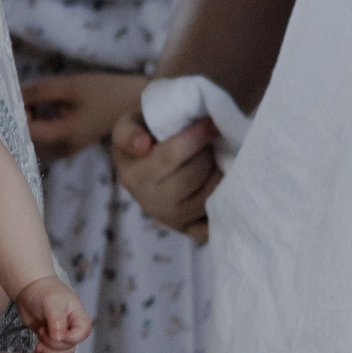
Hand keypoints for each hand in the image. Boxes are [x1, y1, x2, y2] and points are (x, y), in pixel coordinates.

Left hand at [15, 277, 90, 352]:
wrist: (29, 290)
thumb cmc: (44, 291)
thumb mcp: (51, 303)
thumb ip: (57, 320)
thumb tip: (60, 338)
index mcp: (78, 317)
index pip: (82, 334)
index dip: (70, 339)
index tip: (56, 334)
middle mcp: (71, 328)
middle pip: (69, 347)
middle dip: (53, 345)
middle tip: (41, 332)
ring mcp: (59, 335)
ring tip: (37, 343)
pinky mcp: (47, 340)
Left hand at [22, 72, 147, 161]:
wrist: (134, 102)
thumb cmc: (104, 91)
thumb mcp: (69, 86)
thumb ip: (38, 92)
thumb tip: (10, 95)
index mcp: (64, 137)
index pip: (25, 133)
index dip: (14, 115)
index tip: (14, 96)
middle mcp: (63, 150)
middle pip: (26, 140)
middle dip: (18, 119)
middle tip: (19, 95)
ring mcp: (67, 150)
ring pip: (34, 141)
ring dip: (26, 122)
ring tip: (29, 99)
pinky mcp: (69, 145)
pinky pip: (44, 140)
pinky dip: (36, 125)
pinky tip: (39, 107)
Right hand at [109, 109, 216, 241]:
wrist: (150, 157)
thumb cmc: (145, 134)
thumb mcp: (129, 124)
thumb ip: (129, 131)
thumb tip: (142, 145)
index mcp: (133, 176)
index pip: (170, 156)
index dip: (195, 137)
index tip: (210, 122)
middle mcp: (148, 202)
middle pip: (192, 176)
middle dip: (207, 153)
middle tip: (211, 139)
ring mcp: (169, 219)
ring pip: (206, 196)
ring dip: (218, 173)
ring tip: (214, 158)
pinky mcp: (188, 229)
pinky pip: (211, 223)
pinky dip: (221, 206)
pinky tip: (222, 185)